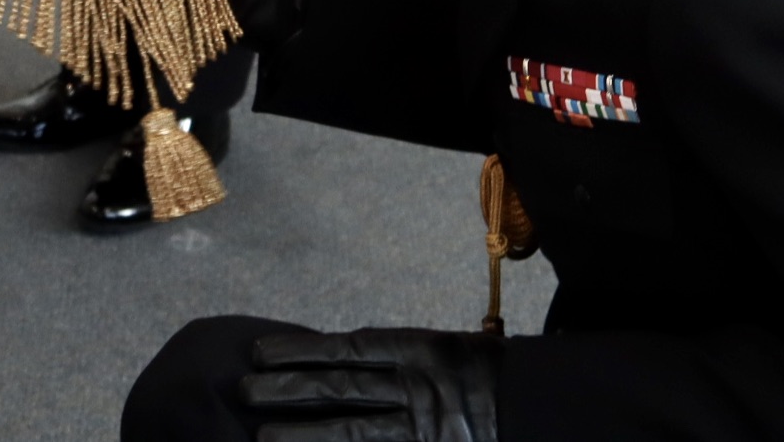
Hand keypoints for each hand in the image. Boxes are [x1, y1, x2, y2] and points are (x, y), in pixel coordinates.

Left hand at [242, 328, 501, 441]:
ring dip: (302, 435)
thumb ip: (396, 355)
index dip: (301, 351)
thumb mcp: (447, 352)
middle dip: (289, 390)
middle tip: (243, 388)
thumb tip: (339, 355)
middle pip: (339, 388)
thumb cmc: (488, 379)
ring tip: (259, 437)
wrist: (540, 412)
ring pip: (350, 432)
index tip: (261, 351)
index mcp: (421, 352)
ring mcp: (423, 429)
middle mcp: (417, 390)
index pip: (347, 350)